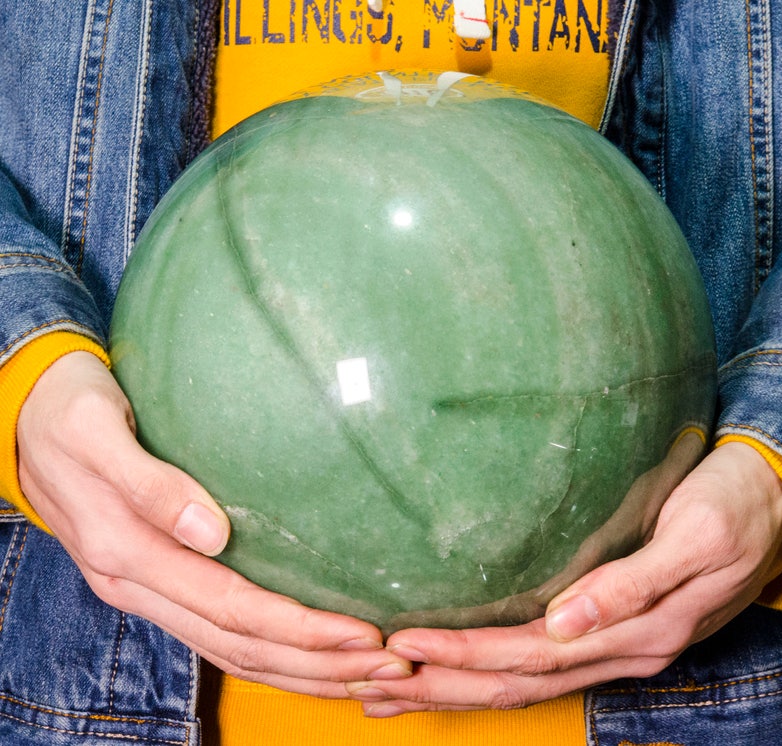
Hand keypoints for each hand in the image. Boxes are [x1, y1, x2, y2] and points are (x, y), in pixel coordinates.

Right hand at [17, 351, 410, 695]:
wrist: (26, 421)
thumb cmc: (67, 416)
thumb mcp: (96, 435)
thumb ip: (150, 485)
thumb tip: (211, 533)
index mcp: (128, 555)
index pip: (229, 609)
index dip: (298, 628)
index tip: (361, 634)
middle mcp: (138, 586)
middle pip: (240, 646)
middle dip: (318, 664)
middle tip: (388, 666)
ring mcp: (146, 590)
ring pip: (232, 651)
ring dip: (302, 669)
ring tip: (366, 672)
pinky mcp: (158, 579)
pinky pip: (219, 632)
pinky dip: (269, 651)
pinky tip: (310, 652)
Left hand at [346, 442, 781, 714]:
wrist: (774, 499)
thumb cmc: (733, 508)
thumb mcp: (694, 541)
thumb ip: (631, 585)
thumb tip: (565, 622)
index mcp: (634, 632)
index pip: (529, 655)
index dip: (465, 658)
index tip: (402, 650)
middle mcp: (616, 648)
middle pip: (514, 680)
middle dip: (443, 685)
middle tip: (373, 684)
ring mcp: (613, 642)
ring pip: (522, 678)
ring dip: (457, 687)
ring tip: (395, 688)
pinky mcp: (609, 624)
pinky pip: (540, 659)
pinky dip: (491, 669)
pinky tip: (457, 666)